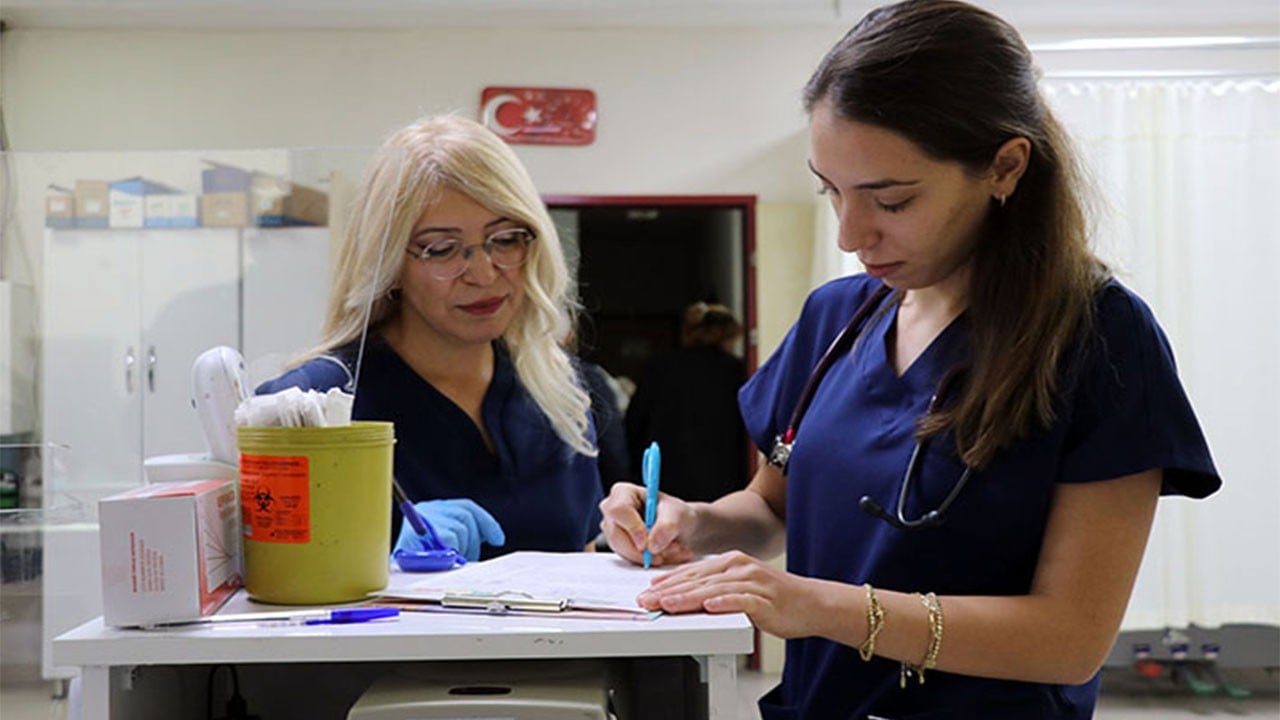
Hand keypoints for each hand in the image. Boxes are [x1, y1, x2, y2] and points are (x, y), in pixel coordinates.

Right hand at [394, 499, 505, 561]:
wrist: (391, 574)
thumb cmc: (415, 563)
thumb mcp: (438, 544)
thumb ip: (458, 534)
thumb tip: (487, 537)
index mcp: (431, 509)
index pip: (465, 507)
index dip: (486, 522)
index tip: (498, 538)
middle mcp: (427, 509)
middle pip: (466, 516)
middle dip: (475, 539)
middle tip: (469, 557)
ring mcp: (425, 519)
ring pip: (462, 528)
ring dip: (463, 548)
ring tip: (451, 561)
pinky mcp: (425, 531)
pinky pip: (452, 540)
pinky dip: (453, 552)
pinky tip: (445, 560)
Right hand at [598, 482, 695, 566]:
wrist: (680, 527)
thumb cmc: (675, 513)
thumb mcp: (678, 513)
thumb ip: (667, 525)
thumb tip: (652, 545)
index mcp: (623, 492)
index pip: (618, 510)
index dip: (632, 528)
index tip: (647, 544)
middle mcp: (613, 511)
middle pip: (617, 536)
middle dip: (643, 550)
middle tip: (669, 550)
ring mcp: (613, 531)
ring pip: (624, 552)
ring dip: (651, 556)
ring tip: (674, 549)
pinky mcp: (620, 548)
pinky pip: (630, 560)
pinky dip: (651, 561)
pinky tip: (667, 555)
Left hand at [636, 551, 844, 639]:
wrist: (812, 603)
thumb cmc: (775, 598)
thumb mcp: (740, 588)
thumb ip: (715, 589)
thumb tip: (685, 597)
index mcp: (731, 561)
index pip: (692, 571)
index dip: (667, 582)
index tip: (647, 591)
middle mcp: (740, 567)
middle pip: (698, 579)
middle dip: (669, 591)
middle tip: (647, 601)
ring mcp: (753, 581)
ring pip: (713, 590)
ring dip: (688, 598)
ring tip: (668, 605)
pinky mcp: (765, 598)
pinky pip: (741, 600)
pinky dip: (724, 603)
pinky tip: (709, 607)